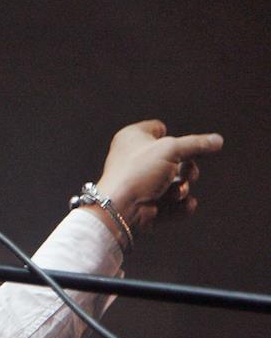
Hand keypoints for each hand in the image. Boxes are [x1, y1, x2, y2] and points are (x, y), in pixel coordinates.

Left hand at [93, 120, 222, 237]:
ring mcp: (140, 184)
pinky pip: (171, 204)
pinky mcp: (146, 205)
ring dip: (181, 189)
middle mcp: (134, 159)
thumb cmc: (137, 172)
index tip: (180, 146)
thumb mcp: (171, 149)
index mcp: (133, 138)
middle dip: (186, 168)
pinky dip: (180, 206)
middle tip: (187, 173)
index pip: (158, 129)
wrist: (120, 208)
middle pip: (173, 159)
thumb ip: (197, 144)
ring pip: (173, 183)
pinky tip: (186, 205)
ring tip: (177, 192)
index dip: (171, 137)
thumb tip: (217, 141)